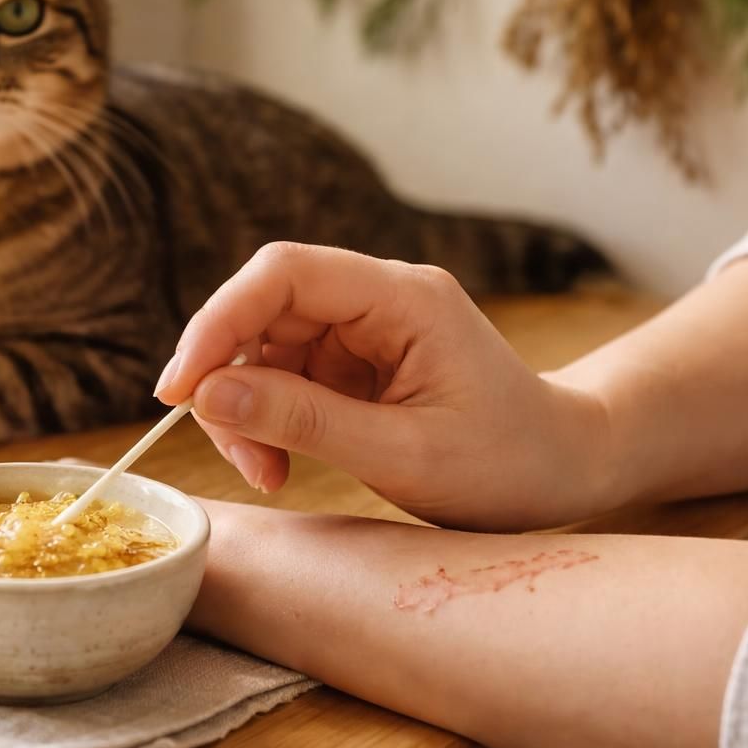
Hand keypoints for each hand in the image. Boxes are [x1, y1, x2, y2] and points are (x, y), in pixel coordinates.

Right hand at [154, 243, 616, 530]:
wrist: (568, 471)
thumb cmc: (508, 463)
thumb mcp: (404, 455)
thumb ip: (305, 421)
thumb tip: (209, 394)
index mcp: (403, 297)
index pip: (283, 274)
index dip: (219, 322)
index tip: (179, 389)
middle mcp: (379, 297)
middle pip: (264, 308)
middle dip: (230, 378)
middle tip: (237, 456)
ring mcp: (365, 326)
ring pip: (265, 345)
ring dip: (246, 408)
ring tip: (268, 473)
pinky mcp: (356, 359)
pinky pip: (285, 374)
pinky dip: (268, 419)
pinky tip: (282, 463)